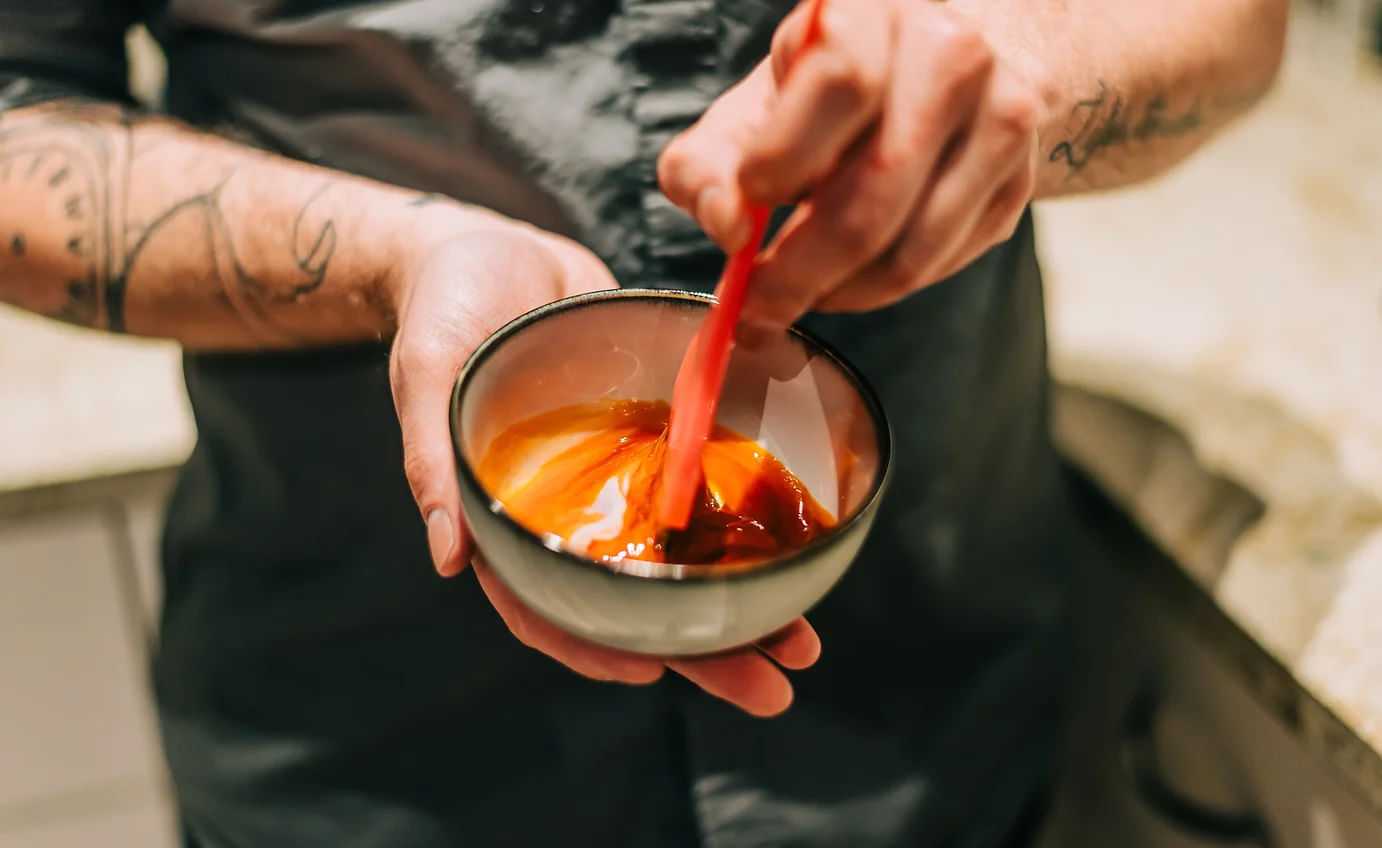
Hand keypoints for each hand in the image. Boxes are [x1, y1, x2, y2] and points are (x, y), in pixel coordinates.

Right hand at [384, 208, 820, 716]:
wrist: (494, 245)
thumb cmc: (444, 309)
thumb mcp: (429, 376)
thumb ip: (434, 462)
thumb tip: (449, 559)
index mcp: (510, 518)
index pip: (548, 608)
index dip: (596, 647)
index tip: (654, 671)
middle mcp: (572, 513)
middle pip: (636, 605)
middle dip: (703, 654)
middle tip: (774, 686)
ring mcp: (620, 480)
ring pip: (683, 563)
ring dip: (743, 606)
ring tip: (806, 642)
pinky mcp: (657, 437)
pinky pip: (703, 493)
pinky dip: (746, 527)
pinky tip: (798, 552)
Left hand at [658, 0, 1048, 327]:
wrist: (947, 64)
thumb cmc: (832, 89)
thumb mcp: (761, 103)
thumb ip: (711, 162)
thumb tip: (724, 227)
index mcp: (873, 14)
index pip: (841, 82)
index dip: (786, 157)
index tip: (749, 208)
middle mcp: (952, 55)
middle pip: (877, 188)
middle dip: (801, 270)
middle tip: (756, 310)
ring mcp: (1001, 118)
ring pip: (913, 246)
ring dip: (842, 292)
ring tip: (801, 296)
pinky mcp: (1021, 179)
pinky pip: (943, 262)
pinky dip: (884, 287)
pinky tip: (852, 276)